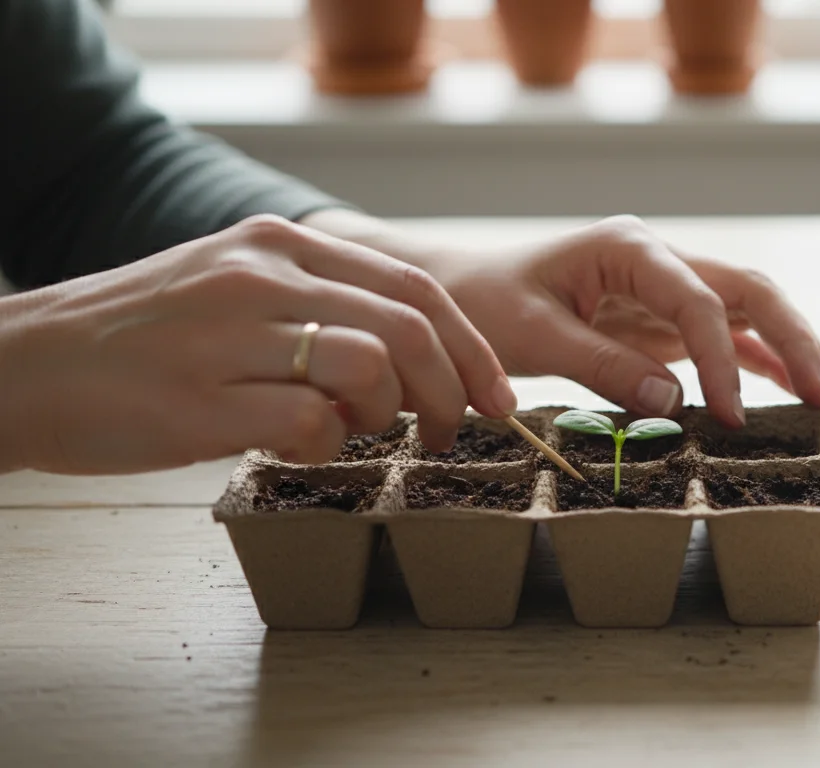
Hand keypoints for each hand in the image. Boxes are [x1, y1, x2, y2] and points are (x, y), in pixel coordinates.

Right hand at [0, 215, 514, 473]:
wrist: (25, 364)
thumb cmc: (145, 339)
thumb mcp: (235, 288)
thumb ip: (320, 305)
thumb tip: (413, 360)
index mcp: (278, 244)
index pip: (414, 288)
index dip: (472, 347)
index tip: (497, 393)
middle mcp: (262, 275)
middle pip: (411, 329)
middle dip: (454, 391)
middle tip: (454, 433)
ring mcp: (231, 333)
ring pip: (372, 369)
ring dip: (391, 419)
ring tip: (364, 437)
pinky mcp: (202, 398)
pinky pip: (312, 424)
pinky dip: (327, 446)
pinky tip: (299, 449)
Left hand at [303, 212, 819, 426]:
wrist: (459, 294)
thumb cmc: (486, 305)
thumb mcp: (535, 335)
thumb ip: (603, 366)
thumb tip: (675, 400)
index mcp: (629, 248)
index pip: (697, 300)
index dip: (721, 358)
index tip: (728, 416)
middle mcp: (657, 259)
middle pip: (745, 289)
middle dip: (791, 337)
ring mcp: (663, 287)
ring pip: (745, 309)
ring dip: (786, 347)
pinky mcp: (660, 318)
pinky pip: (721, 333)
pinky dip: (755, 359)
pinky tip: (787, 389)